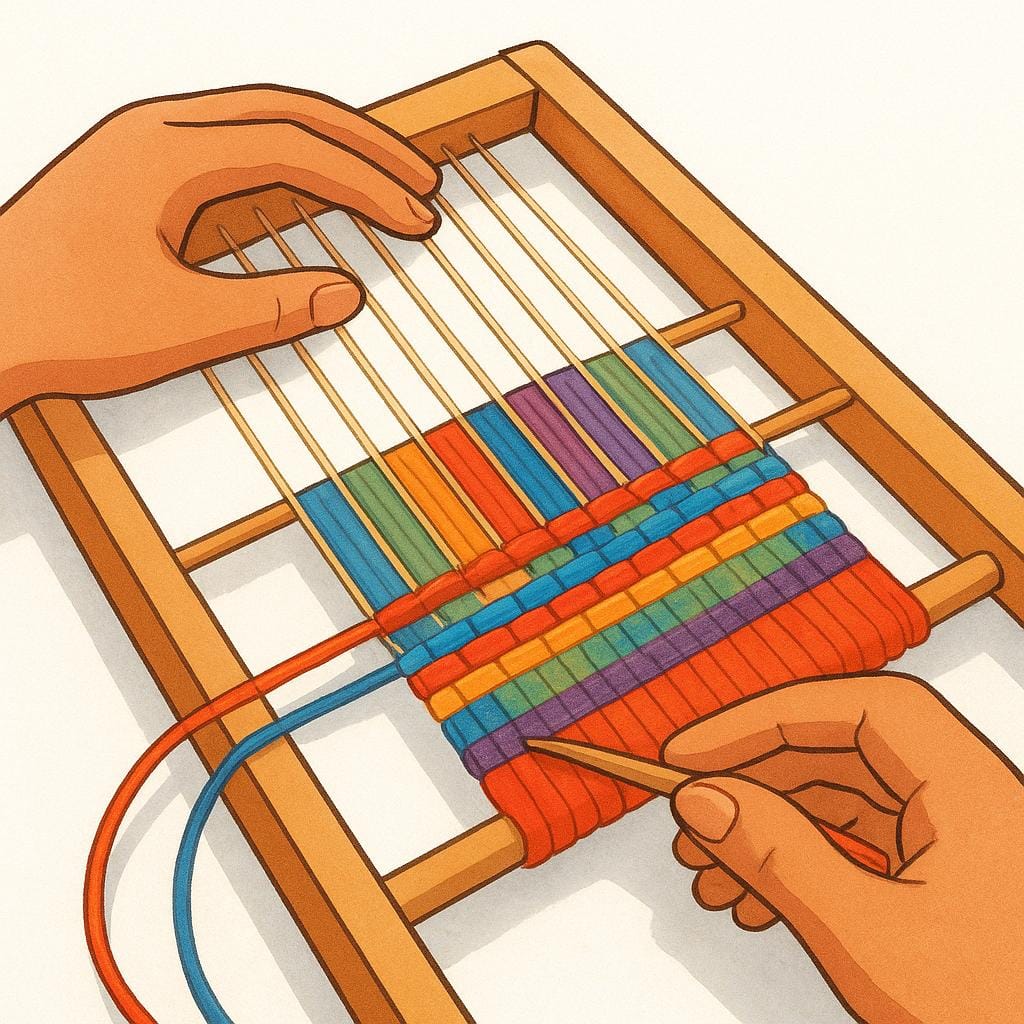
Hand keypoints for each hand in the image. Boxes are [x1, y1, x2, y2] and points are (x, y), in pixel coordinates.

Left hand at [0, 85, 439, 415]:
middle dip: (363, 146)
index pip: (293, 147)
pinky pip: (232, 145)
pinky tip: (314, 191)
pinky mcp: (139, 170)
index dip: (366, 183)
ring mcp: (144, 144)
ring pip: (259, 119)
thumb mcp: (177, 327)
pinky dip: (288, 163)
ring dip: (329, 147)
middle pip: (285, 109)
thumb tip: (348, 293)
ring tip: (386, 183)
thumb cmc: (55, 322)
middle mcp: (155, 129)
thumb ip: (271, 308)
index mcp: (164, 152)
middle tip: (422, 184)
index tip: (417, 219)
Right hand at [663, 673, 1023, 1023]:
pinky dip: (801, 866)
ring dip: (769, 830)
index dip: (765, 720)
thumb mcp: (869, 936)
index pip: (856, 709)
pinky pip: (859, 851)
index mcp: (970, 788)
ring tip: (708, 875)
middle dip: (757, 782)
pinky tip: (752, 903)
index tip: (694, 753)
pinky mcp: (947, 886)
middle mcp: (969, 800)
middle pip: (843, 753)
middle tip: (691, 814)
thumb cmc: (998, 1016)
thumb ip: (778, 856)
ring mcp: (960, 846)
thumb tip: (701, 799)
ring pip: (844, 805)